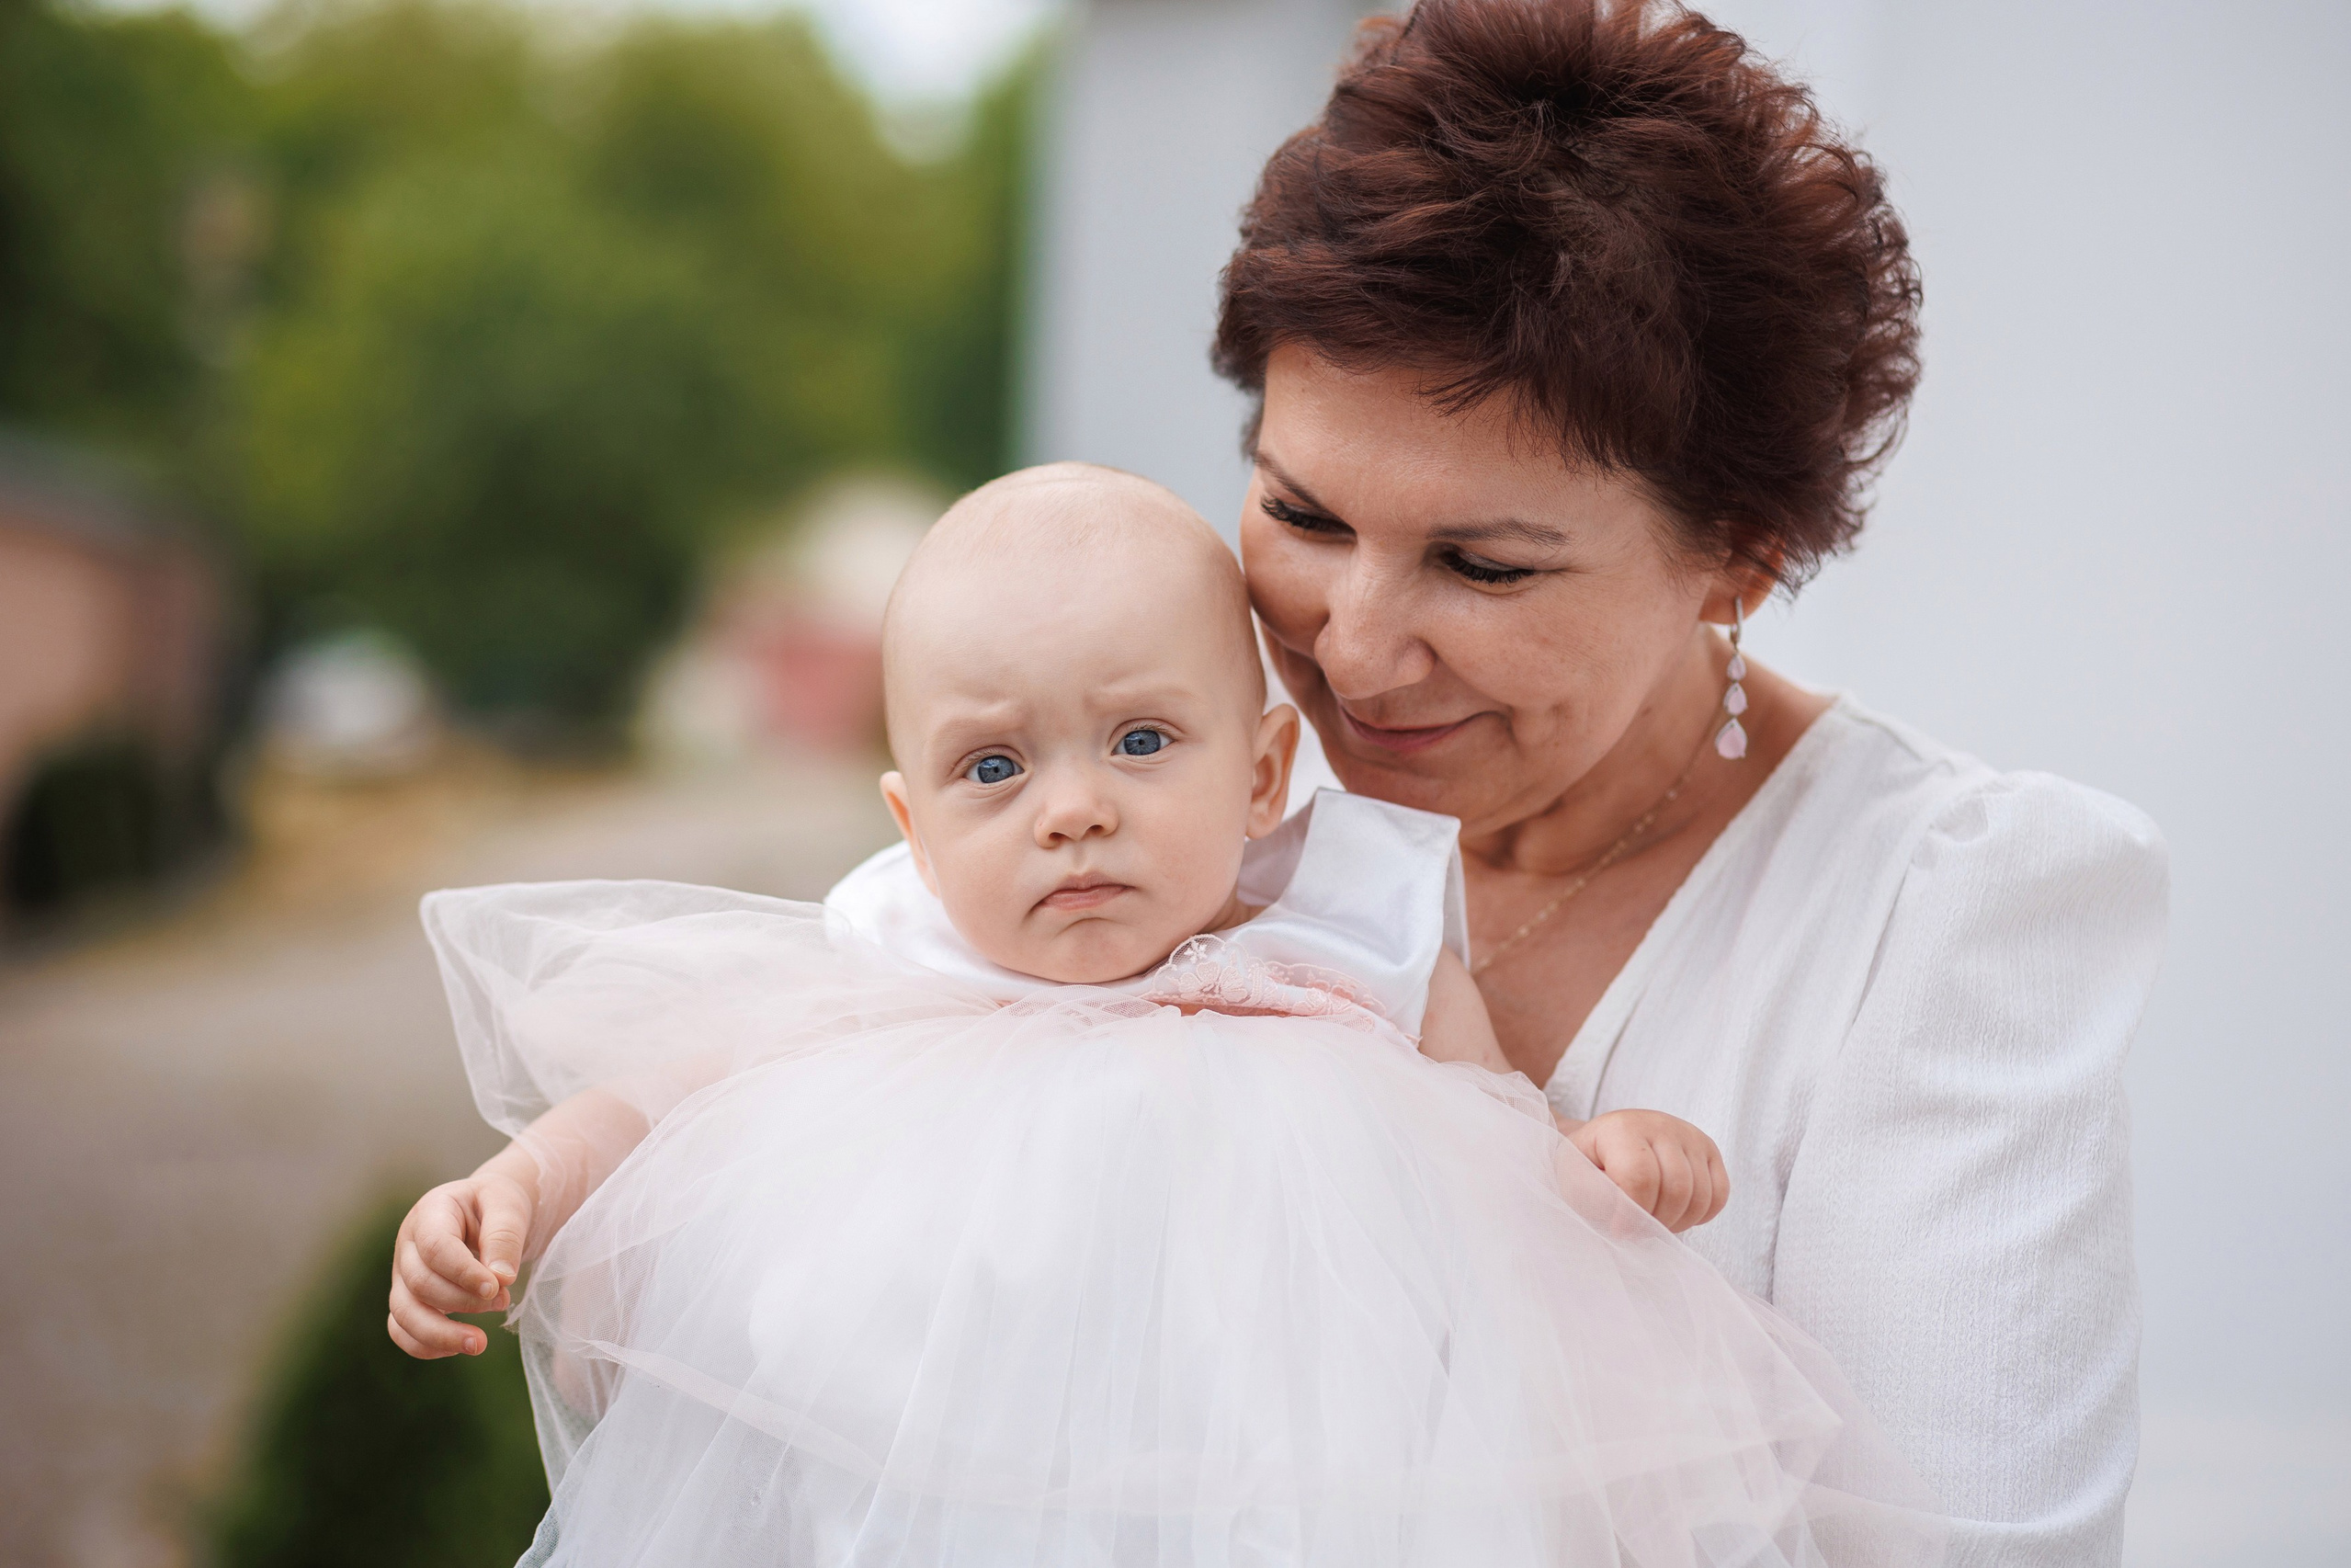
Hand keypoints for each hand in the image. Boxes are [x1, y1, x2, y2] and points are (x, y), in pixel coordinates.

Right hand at [386, 1172, 532, 1357]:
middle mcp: (408, 1244)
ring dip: (440, 1333)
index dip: (463, 1273)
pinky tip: (459, 1346)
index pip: (435, 1247)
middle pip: (420, 1283)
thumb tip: (501, 1279)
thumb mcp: (508, 1206)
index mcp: (431, 1211)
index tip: (495, 1287)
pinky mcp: (407, 1297)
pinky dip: (425, 1345)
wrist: (489, 1210)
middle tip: (503, 1301)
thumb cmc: (497, 1205)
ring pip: (404, 1312)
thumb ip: (504, 1237)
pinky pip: (401, 1330)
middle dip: (463, 1301)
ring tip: (479, 1344)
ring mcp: (403, 1273)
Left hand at [1563, 1109, 1728, 1232]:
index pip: (1641, 1178)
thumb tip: (1630, 1220)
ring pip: (1701, 1195)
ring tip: (1654, 1222)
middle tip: (1638, 1229)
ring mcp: (1688, 1134)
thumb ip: (1597, 1198)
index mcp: (1621, 1128)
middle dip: (1658, 1222)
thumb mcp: (1576, 1181)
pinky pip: (1720, 1193)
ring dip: (1678, 1222)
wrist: (1600, 1147)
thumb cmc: (1585, 1168)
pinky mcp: (1707, 1149)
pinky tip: (1676, 1214)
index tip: (1619, 1230)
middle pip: (1677, 1189)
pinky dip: (1701, 1214)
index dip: (1632, 1214)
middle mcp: (1660, 1124)